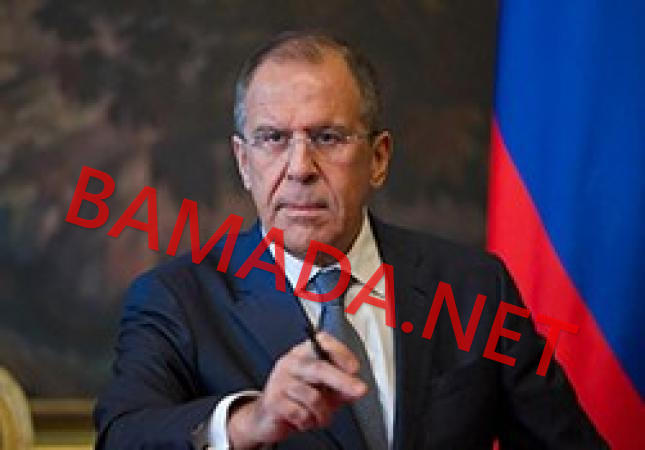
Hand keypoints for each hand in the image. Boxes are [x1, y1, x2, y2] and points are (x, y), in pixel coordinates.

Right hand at [227, 332, 366, 448]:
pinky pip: (300, 413)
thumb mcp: (323, 390)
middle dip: (343, 381)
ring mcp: (280, 380)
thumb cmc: (297, 399)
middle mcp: (291, 362)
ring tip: (322, 417)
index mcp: (303, 353)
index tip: (354, 367)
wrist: (265, 417)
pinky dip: (308, 422)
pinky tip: (305, 420)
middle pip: (319, 368)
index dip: (340, 352)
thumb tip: (356, 388)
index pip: (322, 342)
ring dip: (323, 413)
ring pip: (312, 396)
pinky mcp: (273, 401)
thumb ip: (340, 388)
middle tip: (360, 390)